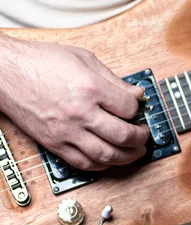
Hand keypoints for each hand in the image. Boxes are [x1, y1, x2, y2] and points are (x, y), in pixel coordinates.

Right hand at [0, 35, 149, 170]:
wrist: (5, 73)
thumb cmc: (41, 62)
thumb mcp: (84, 59)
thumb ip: (114, 79)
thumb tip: (137, 94)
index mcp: (90, 88)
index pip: (129, 108)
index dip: (138, 110)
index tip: (138, 109)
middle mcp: (80, 113)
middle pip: (123, 136)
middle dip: (140, 138)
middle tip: (143, 135)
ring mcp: (67, 132)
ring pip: (107, 155)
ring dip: (127, 157)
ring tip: (135, 152)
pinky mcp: (55, 144)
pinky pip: (84, 163)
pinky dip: (103, 164)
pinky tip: (111, 158)